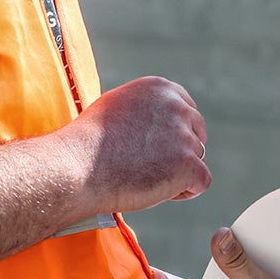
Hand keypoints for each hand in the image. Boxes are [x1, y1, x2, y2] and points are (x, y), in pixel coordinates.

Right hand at [66, 76, 209, 212]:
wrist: (77, 166)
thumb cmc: (89, 143)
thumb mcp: (118, 105)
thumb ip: (146, 108)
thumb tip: (161, 120)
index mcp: (160, 87)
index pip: (186, 109)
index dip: (174, 133)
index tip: (156, 147)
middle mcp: (176, 106)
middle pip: (196, 134)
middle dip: (179, 152)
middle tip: (148, 166)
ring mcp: (184, 136)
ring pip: (196, 159)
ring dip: (177, 172)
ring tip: (143, 177)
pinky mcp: (188, 165)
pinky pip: (202, 181)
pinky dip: (185, 191)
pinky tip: (158, 190)